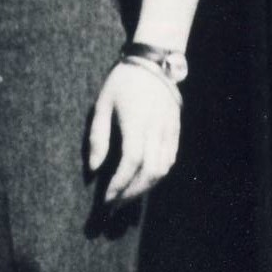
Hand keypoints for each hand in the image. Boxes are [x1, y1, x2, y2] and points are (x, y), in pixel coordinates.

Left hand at [88, 61, 181, 206]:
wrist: (153, 64)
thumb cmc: (121, 84)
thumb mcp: (101, 106)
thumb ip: (98, 138)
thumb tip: (94, 169)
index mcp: (137, 123)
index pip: (131, 162)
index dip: (119, 184)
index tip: (106, 200)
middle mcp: (158, 130)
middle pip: (150, 171)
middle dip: (132, 193)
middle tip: (114, 207)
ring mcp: (170, 131)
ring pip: (163, 169)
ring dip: (145, 188)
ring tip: (126, 198)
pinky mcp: (176, 131)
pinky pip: (170, 160)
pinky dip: (157, 176)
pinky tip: (142, 183)